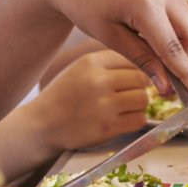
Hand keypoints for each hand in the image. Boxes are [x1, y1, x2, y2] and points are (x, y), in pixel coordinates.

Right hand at [26, 49, 150, 151]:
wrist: (42, 125)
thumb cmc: (63, 96)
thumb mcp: (79, 68)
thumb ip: (108, 64)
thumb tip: (145, 65)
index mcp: (91, 62)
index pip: (131, 59)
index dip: (136, 69)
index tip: (133, 78)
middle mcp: (98, 81)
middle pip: (141, 79)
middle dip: (139, 87)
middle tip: (130, 94)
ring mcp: (104, 105)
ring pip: (143, 99)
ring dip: (138, 105)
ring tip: (125, 107)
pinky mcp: (107, 127)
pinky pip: (138, 120)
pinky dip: (135, 120)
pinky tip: (123, 119)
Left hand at [41, 0, 187, 96]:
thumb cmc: (86, 7)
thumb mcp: (111, 38)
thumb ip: (143, 61)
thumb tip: (167, 87)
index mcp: (146, 4)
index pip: (174, 48)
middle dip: (184, 55)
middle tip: (161, 67)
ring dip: (179, 39)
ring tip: (148, 43)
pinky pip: (181, 8)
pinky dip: (173, 24)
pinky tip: (149, 27)